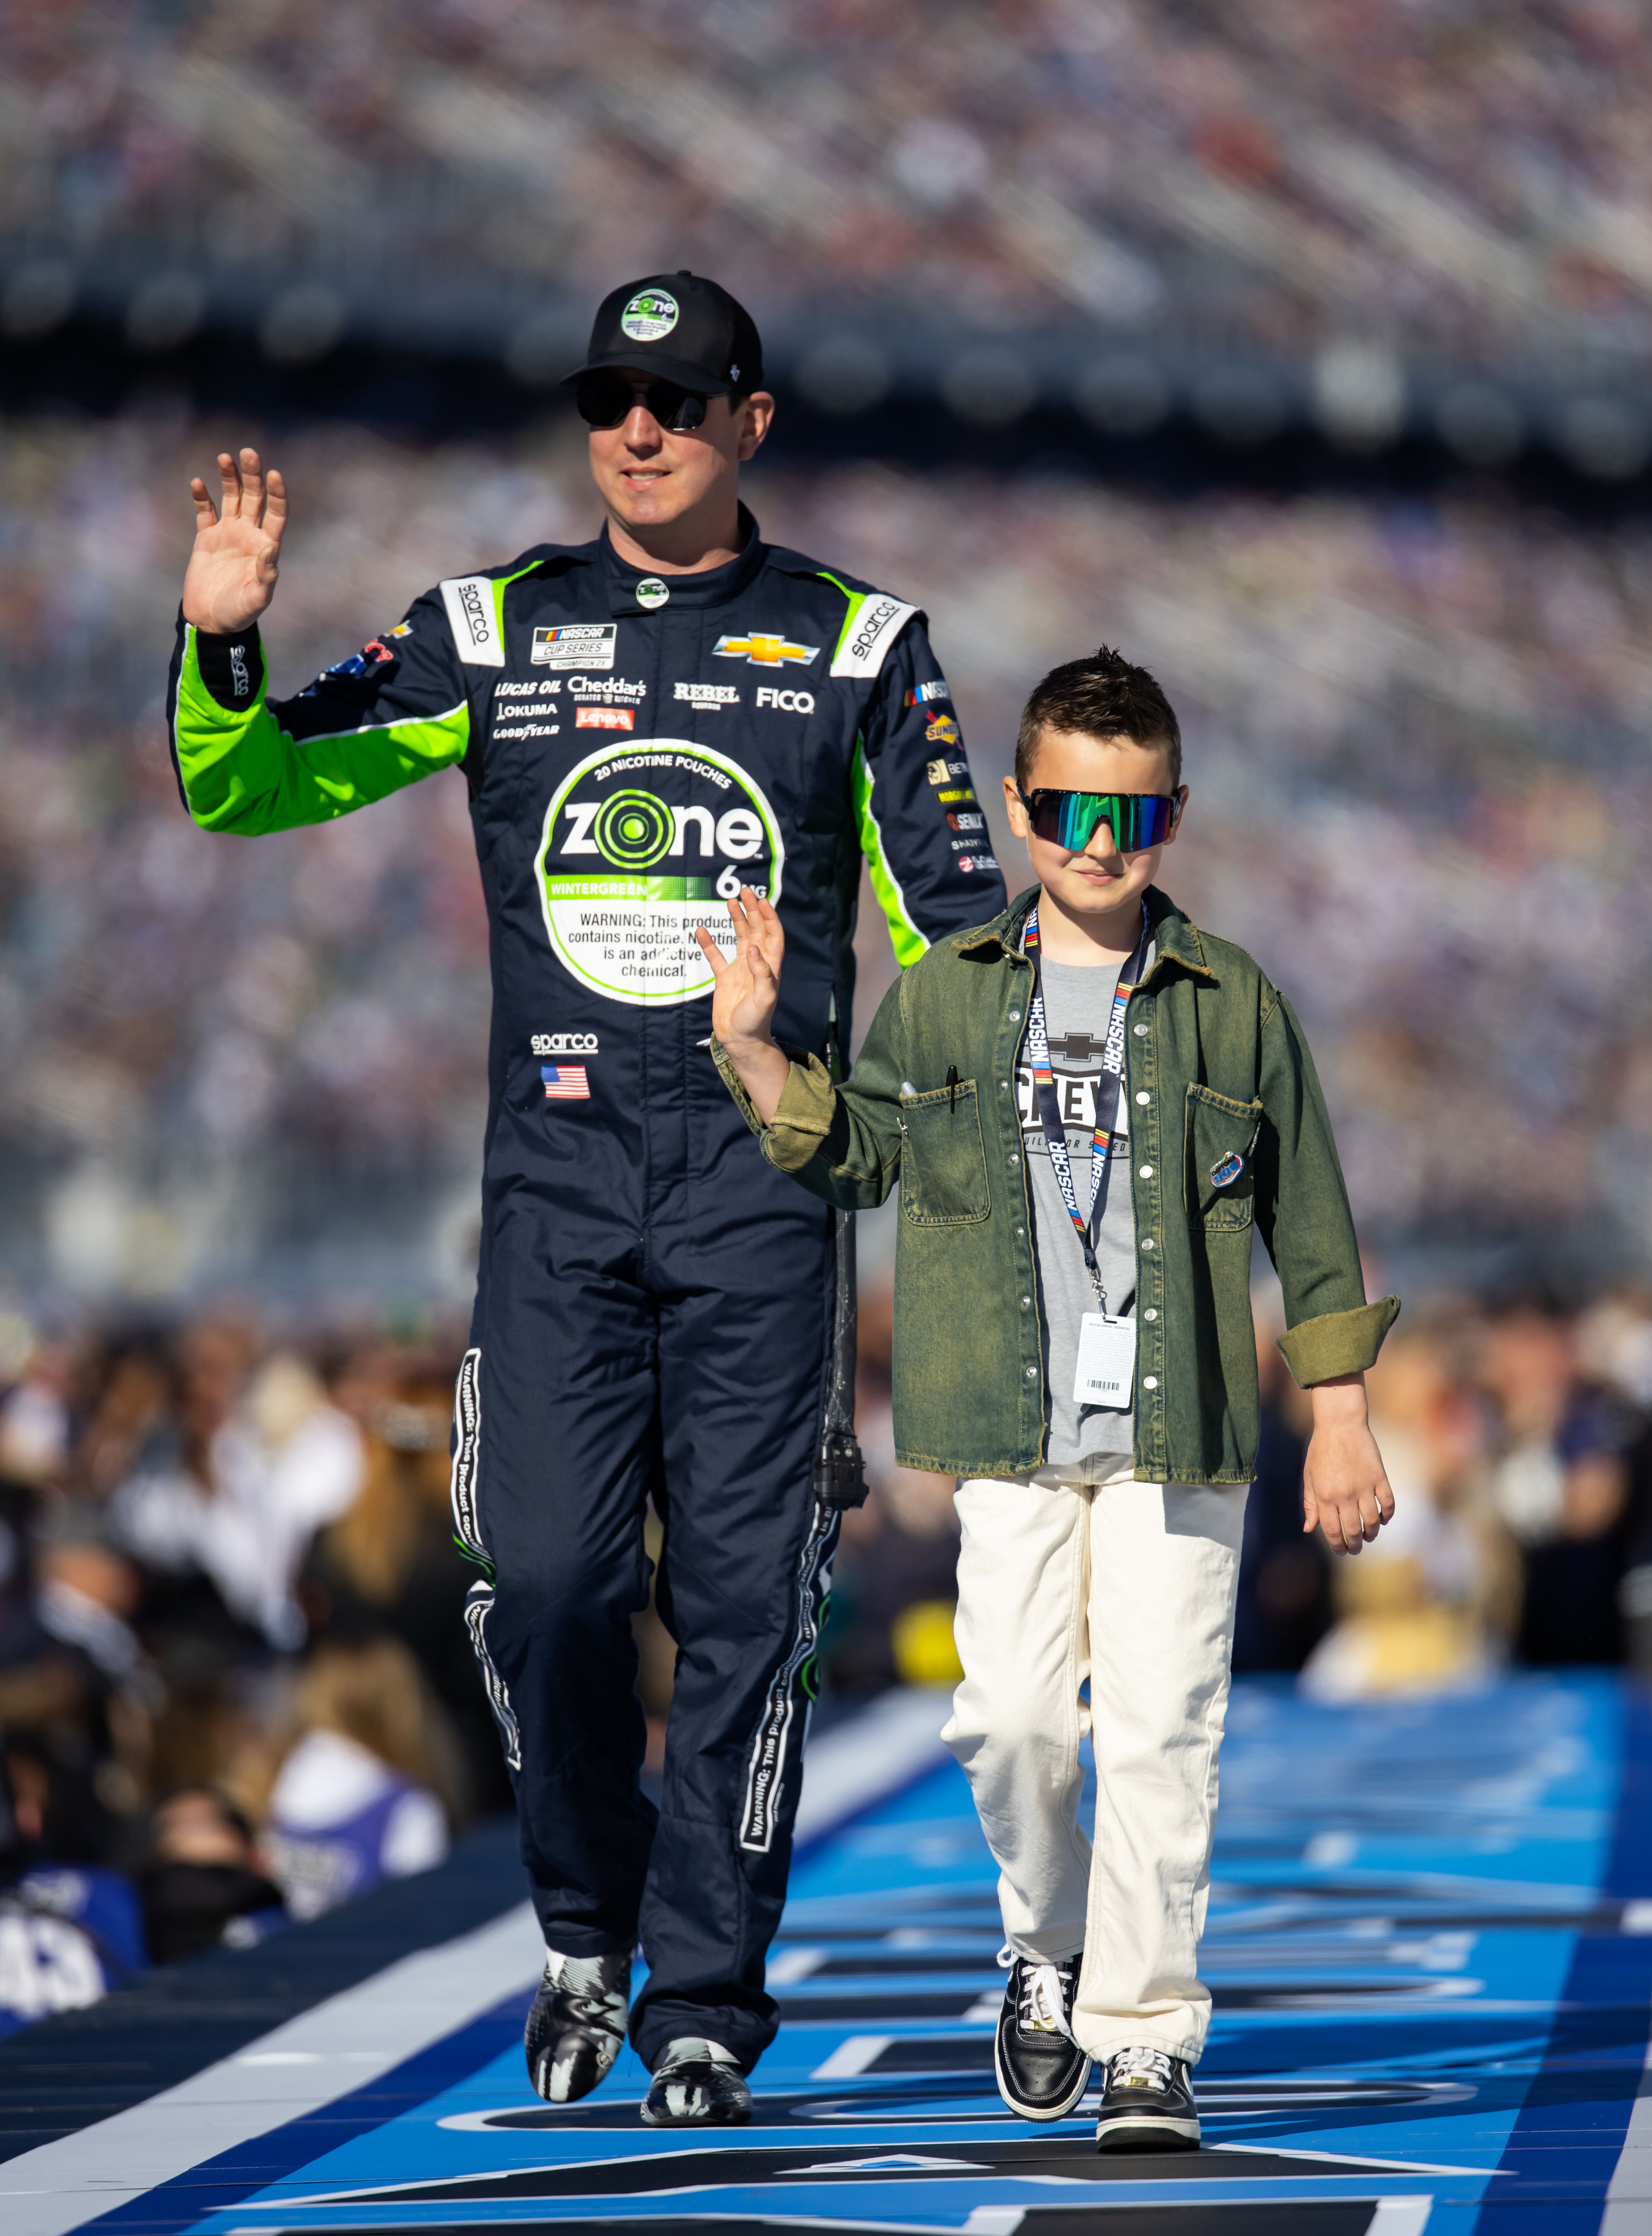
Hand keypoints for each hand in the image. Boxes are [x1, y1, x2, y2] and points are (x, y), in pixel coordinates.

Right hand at [182, 448, 288, 634]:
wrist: (211, 620)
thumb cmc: (238, 613)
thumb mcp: (256, 599)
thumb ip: (265, 576)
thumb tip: (271, 548)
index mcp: (265, 546)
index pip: (276, 513)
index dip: (277, 494)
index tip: (274, 474)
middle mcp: (249, 535)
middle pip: (254, 498)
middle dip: (253, 475)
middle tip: (249, 452)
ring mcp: (228, 533)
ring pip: (231, 497)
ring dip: (230, 477)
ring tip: (225, 457)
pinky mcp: (206, 537)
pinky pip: (205, 511)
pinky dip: (202, 497)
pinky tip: (198, 483)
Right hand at [695, 889, 790, 1122]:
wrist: (740, 1041)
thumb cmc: (756, 1022)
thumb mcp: (764, 999)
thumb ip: (762, 974)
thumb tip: (755, 949)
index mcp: (770, 968)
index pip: (773, 936)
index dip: (769, 917)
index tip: (761, 900)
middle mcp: (756, 965)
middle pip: (757, 931)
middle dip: (753, 911)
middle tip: (745, 891)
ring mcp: (740, 971)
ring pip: (740, 939)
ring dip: (736, 920)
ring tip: (730, 902)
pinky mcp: (724, 979)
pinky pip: (715, 957)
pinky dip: (708, 943)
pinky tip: (700, 929)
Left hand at [1302, 1373, 1394, 1555]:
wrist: (1340, 1424)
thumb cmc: (1321, 1450)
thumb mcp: (1310, 1477)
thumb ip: (1310, 1504)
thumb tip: (1308, 1529)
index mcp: (1325, 1495)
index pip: (1332, 1531)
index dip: (1337, 1545)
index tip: (1341, 1550)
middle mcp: (1345, 1494)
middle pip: (1353, 1531)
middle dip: (1354, 1545)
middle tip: (1355, 1549)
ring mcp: (1364, 1486)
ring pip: (1372, 1522)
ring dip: (1371, 1534)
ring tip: (1368, 1536)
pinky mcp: (1380, 1477)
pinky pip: (1388, 1504)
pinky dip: (1387, 1515)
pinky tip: (1381, 1519)